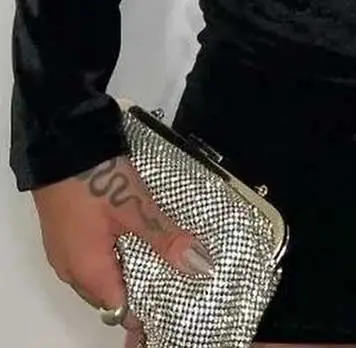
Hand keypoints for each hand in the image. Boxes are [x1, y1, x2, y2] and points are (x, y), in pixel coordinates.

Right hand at [31, 153, 215, 347]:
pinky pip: (93, 255)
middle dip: (143, 286)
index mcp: (88, 273)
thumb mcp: (136, 208)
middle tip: (178, 271)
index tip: (178, 295)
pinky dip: (116, 252)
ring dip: (130, 266)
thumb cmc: (96, 179)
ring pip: (103, 273)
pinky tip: (139, 235)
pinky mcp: (68, 231)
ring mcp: (67, 251)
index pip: (121, 310)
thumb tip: (198, 265)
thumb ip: (166, 239)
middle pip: (111, 294)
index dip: (149, 307)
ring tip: (165, 253)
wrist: (60, 142)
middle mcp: (73, 270)